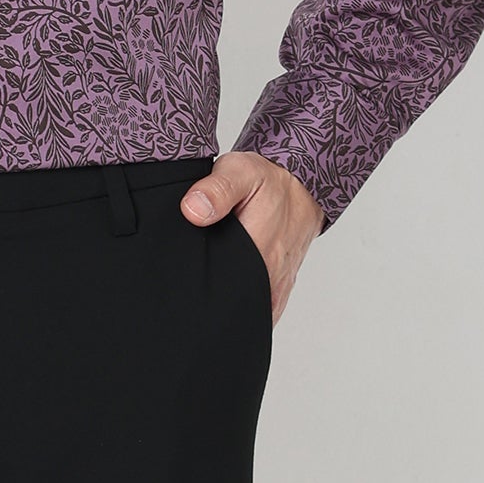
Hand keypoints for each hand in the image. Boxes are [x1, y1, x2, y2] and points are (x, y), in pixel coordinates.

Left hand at [180, 150, 324, 323]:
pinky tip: (225, 300)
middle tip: (185, 293)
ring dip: (229, 307)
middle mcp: (271, 273)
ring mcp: (277, 283)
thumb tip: (192, 210)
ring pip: (249, 310)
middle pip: (236, 304)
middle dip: (211, 303)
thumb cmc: (268, 179)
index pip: (226, 289)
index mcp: (259, 249)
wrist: (301, 185)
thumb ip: (216, 190)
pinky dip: (244, 307)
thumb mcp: (240, 172)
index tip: (181, 288)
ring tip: (203, 297)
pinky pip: (262, 308)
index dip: (202, 291)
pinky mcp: (280, 284)